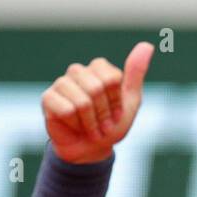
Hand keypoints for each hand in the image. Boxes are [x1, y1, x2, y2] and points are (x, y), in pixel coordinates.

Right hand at [41, 42, 154, 163]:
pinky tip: (74, 127)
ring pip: (82, 101)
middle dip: (104, 114)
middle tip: (103, 125)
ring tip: (91, 129)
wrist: (91, 150)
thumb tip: (147, 45)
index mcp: (98, 68)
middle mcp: (78, 71)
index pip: (112, 78)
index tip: (116, 114)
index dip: (116, 102)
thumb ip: (136, 74)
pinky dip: (75, 125)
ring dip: (91, 123)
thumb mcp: (130, 102)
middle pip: (97, 88)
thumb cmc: (110, 126)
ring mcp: (62, 83)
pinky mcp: (48, 98)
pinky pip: (67, 110)